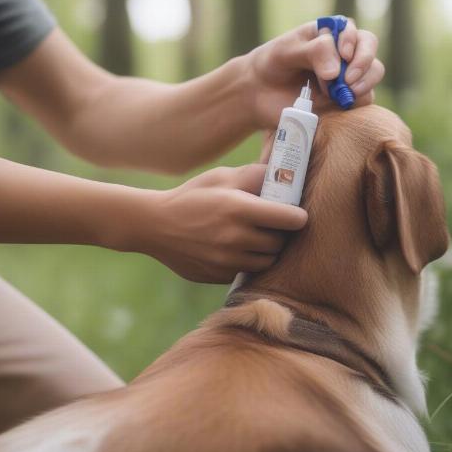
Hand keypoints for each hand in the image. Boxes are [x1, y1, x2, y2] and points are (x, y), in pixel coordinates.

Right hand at [112, 164, 306, 283]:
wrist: (154, 225)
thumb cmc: (192, 196)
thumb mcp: (221, 177)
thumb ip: (254, 176)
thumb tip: (283, 176)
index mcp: (239, 209)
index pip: (290, 219)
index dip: (297, 216)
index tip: (296, 214)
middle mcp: (235, 238)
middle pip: (280, 242)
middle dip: (281, 233)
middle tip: (273, 224)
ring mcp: (227, 261)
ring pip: (267, 261)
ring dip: (267, 250)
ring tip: (254, 236)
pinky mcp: (219, 276)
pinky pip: (246, 271)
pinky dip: (247, 261)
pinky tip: (235, 248)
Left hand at [247, 19, 384, 128]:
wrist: (259, 94)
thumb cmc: (272, 64)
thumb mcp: (287, 51)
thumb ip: (313, 53)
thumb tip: (337, 71)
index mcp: (330, 35)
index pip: (354, 33)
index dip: (353, 43)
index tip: (343, 54)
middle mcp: (343, 54)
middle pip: (369, 51)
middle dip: (363, 64)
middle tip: (347, 80)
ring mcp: (346, 78)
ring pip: (372, 75)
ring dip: (364, 83)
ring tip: (342, 94)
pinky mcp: (344, 101)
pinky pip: (363, 100)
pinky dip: (358, 102)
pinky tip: (340, 105)